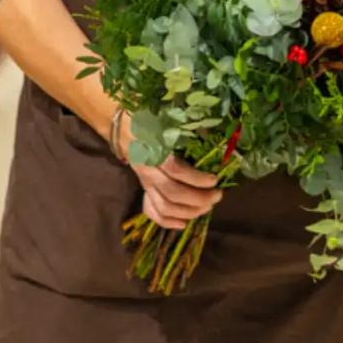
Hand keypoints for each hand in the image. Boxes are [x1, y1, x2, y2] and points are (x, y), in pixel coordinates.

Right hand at [120, 115, 221, 229]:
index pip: (176, 171)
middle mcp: (148, 171)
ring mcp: (145, 183)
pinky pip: (152, 212)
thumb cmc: (151, 121)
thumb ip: (188, 128)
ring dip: (189, 211)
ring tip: (208, 206)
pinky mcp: (144, 190)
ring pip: (164, 207)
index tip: (215, 179)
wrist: (125, 129)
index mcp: (154, 151)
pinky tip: (184, 223)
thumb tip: (213, 137)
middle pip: (173, 193)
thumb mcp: (168, 119)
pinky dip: (168, 222)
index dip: (197, 179)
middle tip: (218, 195)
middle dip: (199, 198)